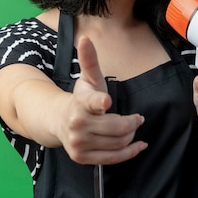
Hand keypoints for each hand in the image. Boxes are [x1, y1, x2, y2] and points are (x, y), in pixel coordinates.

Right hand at [58, 36, 147, 164]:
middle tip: (137, 118)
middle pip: (117, 127)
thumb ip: (89, 60)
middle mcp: (77, 124)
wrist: (59, 121)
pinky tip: (139, 145)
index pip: (91, 102)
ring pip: (118, 143)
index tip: (105, 102)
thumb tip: (85, 39)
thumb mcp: (88, 79)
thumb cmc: (80, 99)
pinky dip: (130, 153)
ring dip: (131, 135)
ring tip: (132, 127)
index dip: (99, 102)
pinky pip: (113, 158)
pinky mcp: (83, 158)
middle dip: (133, 122)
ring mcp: (79, 143)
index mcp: (80, 103)